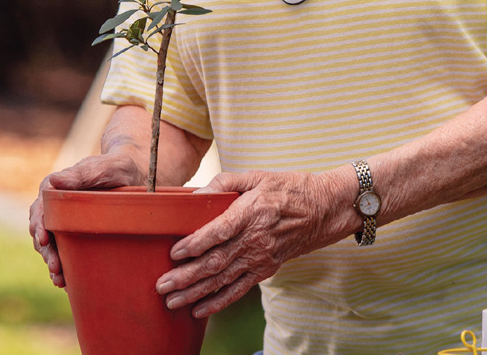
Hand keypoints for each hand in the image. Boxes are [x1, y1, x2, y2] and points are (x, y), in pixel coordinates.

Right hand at [28, 152, 144, 287]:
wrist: (137, 175)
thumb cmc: (118, 167)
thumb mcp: (103, 167)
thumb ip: (80, 174)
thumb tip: (53, 181)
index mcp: (55, 190)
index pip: (40, 210)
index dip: (39, 226)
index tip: (44, 240)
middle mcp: (56, 207)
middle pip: (42, 231)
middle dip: (46, 251)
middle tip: (55, 266)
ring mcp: (65, 222)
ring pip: (51, 245)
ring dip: (52, 262)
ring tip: (59, 278)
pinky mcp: (76, 234)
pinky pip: (65, 252)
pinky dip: (64, 267)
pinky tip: (66, 281)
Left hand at [156, 168, 357, 317]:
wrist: (325, 209)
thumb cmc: (290, 188)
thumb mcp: (259, 176)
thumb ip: (226, 181)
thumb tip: (197, 193)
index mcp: (253, 212)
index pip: (220, 232)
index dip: (195, 243)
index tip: (174, 252)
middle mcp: (257, 239)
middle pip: (217, 261)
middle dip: (186, 276)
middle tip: (162, 285)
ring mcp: (261, 257)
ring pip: (223, 279)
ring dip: (196, 292)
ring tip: (172, 301)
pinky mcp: (266, 269)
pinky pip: (239, 289)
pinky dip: (219, 302)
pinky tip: (199, 310)